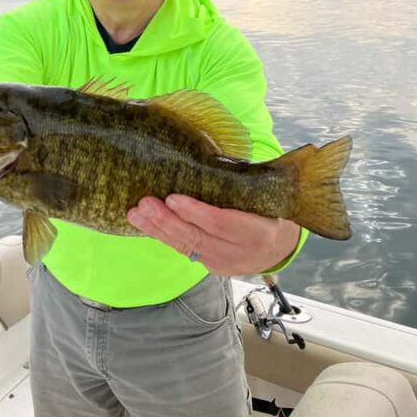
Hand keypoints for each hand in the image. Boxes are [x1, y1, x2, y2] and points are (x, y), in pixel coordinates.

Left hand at [127, 195, 300, 275]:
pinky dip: (164, 236)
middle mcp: (242, 253)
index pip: (222, 224)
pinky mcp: (212, 267)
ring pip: (187, 247)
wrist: (280, 245)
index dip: (196, 212)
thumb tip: (206, 148)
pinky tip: (145, 224)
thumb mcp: (264, 194)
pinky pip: (185, 250)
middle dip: (168, 221)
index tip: (173, 198)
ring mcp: (226, 264)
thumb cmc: (269, 207)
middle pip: (198, 238)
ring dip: (158, 230)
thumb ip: (239, 181)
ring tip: (135, 214)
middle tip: (144, 203)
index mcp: (260, 232)